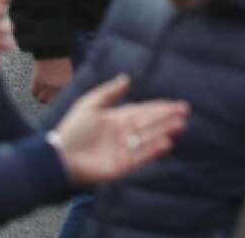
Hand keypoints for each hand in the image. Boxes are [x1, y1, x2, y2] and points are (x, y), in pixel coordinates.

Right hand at [32, 56, 74, 103]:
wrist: (53, 48)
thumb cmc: (61, 58)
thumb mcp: (67, 72)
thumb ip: (64, 84)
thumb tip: (58, 94)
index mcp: (66, 84)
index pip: (60, 99)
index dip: (56, 100)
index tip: (54, 99)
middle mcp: (57, 87)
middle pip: (50, 102)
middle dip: (48, 100)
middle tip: (46, 97)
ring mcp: (47, 84)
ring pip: (41, 98)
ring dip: (40, 97)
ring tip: (41, 93)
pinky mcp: (37, 80)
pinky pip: (34, 92)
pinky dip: (34, 91)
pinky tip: (36, 87)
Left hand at [50, 75, 189, 184]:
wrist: (59, 156)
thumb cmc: (72, 129)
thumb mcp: (90, 104)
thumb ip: (109, 92)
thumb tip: (126, 77)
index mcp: (119, 119)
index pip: (145, 112)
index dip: (161, 108)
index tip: (178, 104)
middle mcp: (125, 134)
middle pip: (151, 125)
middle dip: (168, 119)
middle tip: (185, 113)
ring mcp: (125, 150)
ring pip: (149, 139)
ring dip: (164, 133)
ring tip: (180, 126)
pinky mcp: (122, 166)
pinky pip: (141, 157)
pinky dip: (153, 150)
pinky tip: (165, 143)